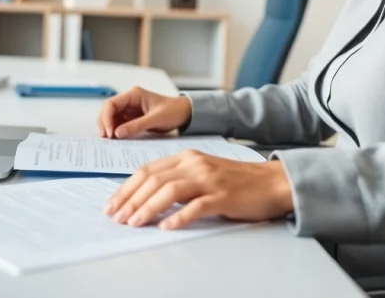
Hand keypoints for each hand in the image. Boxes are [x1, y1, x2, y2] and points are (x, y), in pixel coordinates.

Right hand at [97, 86, 191, 138]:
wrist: (184, 114)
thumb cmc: (173, 111)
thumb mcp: (156, 119)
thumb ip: (137, 125)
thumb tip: (117, 133)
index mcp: (134, 95)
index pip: (111, 104)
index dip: (107, 118)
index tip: (109, 132)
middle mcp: (129, 101)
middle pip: (108, 110)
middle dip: (104, 123)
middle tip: (106, 138)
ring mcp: (129, 110)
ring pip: (111, 118)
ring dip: (108, 128)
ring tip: (109, 140)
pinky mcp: (131, 118)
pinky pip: (119, 124)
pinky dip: (115, 131)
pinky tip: (115, 139)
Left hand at [104, 150, 293, 229]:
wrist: (272, 182)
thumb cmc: (236, 181)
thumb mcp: (202, 173)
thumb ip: (178, 180)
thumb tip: (146, 198)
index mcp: (186, 157)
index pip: (147, 170)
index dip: (127, 188)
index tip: (112, 204)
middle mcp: (195, 164)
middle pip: (154, 179)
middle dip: (131, 199)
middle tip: (117, 217)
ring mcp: (209, 179)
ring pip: (170, 191)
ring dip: (148, 207)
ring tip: (134, 223)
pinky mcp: (223, 196)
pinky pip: (197, 206)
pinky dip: (179, 217)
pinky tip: (166, 227)